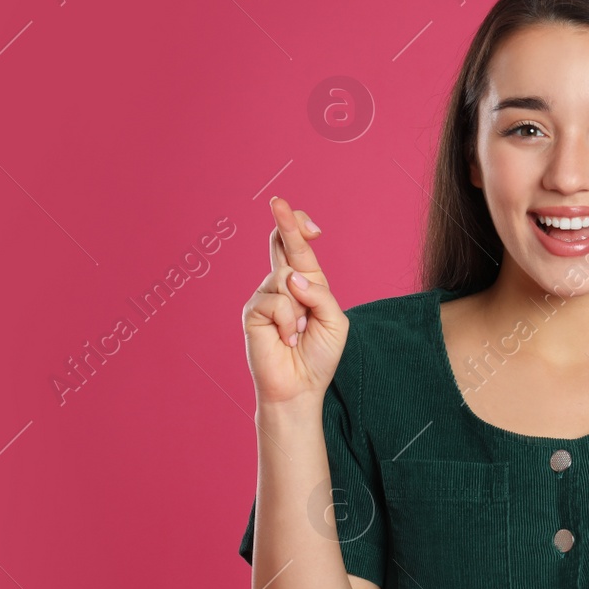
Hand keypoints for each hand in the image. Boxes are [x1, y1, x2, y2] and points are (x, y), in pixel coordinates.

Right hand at [242, 196, 348, 405]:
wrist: (300, 387)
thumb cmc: (318, 355)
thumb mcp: (335, 321)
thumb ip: (321, 294)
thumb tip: (291, 276)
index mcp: (306, 283)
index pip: (299, 248)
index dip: (299, 228)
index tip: (310, 222)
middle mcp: (283, 285)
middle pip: (280, 244)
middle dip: (285, 222)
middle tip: (278, 201)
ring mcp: (265, 296)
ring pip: (284, 277)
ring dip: (300, 307)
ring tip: (299, 332)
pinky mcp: (253, 311)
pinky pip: (276, 301)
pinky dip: (288, 321)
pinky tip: (286, 339)